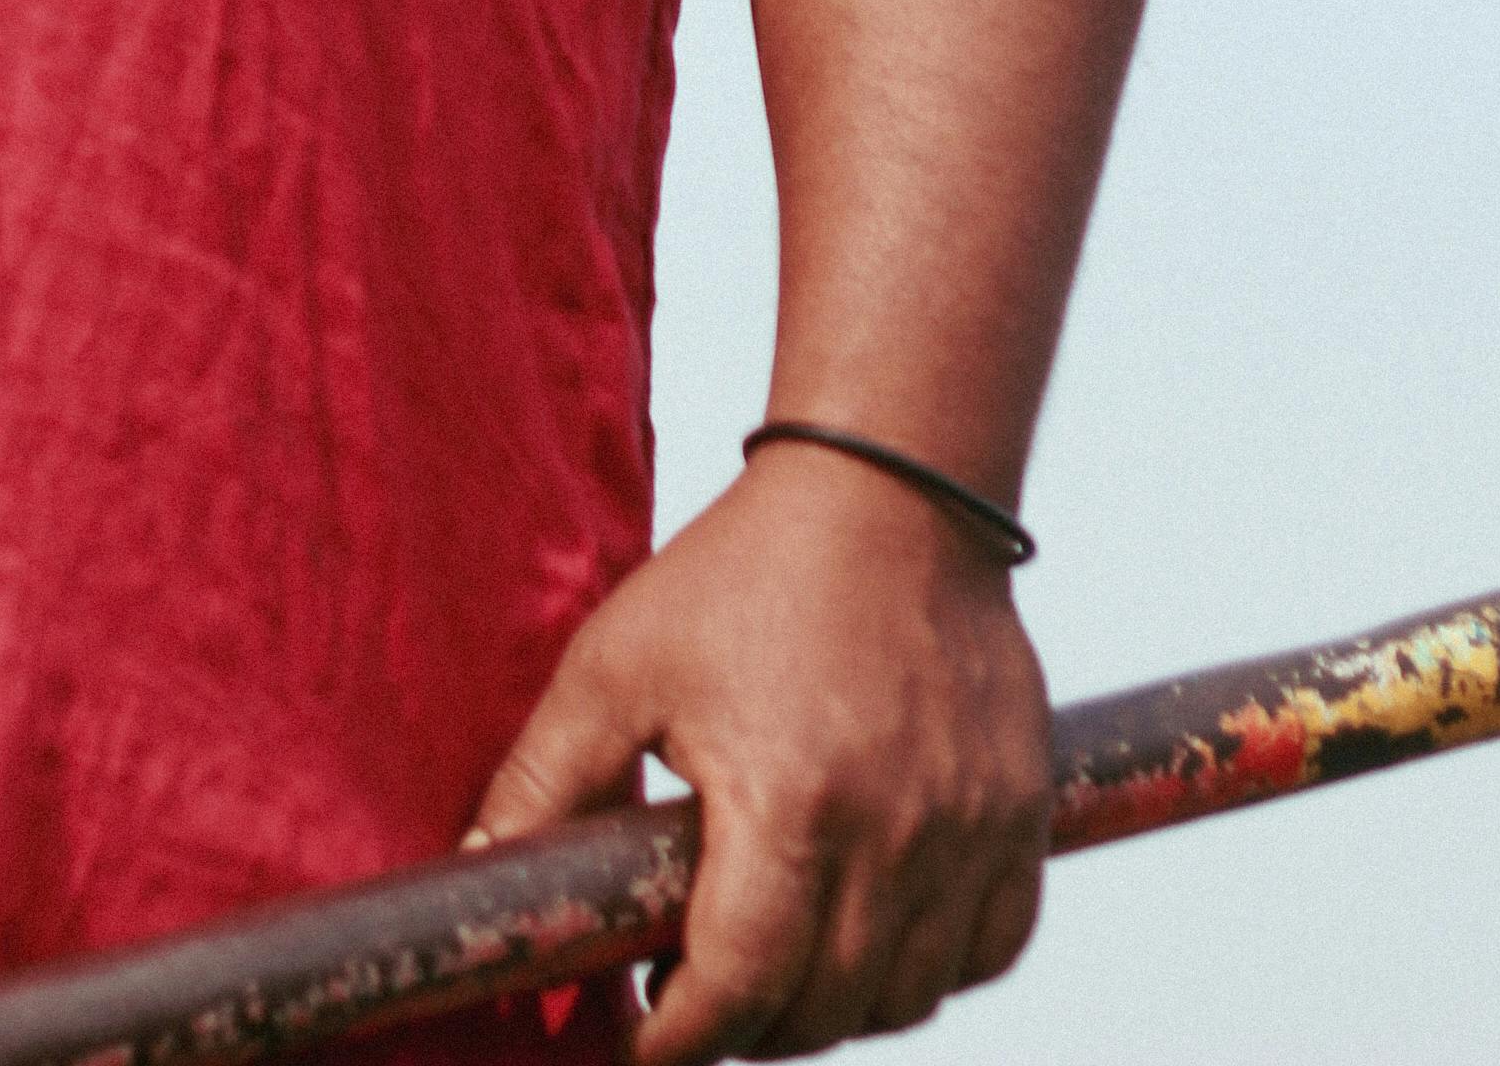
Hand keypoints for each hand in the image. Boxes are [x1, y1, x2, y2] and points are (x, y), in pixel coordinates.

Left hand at [467, 448, 1049, 1055]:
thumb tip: (479, 861)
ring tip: (775, 964)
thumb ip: (546, 773)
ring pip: (907, 997)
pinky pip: (988, 949)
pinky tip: (868, 935)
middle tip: (698, 996)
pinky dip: (929, 970)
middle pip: (823, 1009)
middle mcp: (894, 833)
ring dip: (834, 1007)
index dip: (679, 1039)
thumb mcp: (619, 661)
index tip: (641, 1041)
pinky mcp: (1019, 811)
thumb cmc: (743, 569)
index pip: (740, 987)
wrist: (887, 488)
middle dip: (748, 1027)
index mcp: (788, 801)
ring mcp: (970, 828)